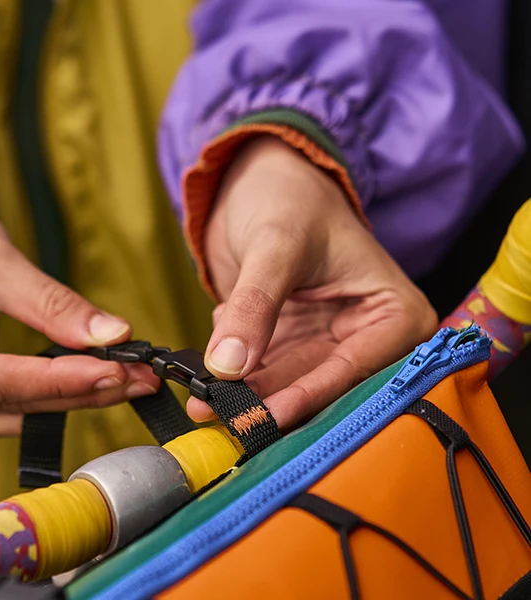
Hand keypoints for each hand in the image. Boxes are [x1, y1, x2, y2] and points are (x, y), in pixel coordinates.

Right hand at [0, 173, 157, 434]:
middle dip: (76, 393)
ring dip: (67, 398)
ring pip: (7, 416)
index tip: (118, 371)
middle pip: (3, 407)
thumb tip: (114, 336)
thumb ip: (50, 304)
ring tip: (125, 378)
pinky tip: (89, 379)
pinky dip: (45, 394)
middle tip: (139, 378)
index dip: (61, 380)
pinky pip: (0, 408)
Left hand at [188, 136, 436, 429]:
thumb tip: (228, 364)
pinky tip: (204, 390)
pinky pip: (265, 377)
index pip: (353, 369)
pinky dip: (235, 383)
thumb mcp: (275, 245)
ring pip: (288, 389)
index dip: (307, 395)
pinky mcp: (292, 349)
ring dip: (244, 400)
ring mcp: (327, 347)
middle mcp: (369, 340)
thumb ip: (255, 305)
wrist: (264, 180)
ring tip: (204, 406)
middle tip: (223, 418)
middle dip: (268, 404)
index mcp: (395, 314)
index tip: (263, 418)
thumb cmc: (290, 196)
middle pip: (321, 388)